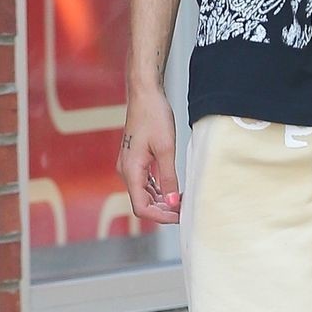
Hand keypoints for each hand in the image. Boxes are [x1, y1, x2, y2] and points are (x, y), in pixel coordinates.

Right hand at [118, 87, 181, 224]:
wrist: (145, 95)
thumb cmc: (154, 116)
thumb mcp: (166, 149)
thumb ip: (169, 178)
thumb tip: (173, 202)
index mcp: (131, 170)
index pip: (141, 207)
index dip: (161, 216)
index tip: (180, 215)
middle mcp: (126, 171)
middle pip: (142, 203)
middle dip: (163, 210)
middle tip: (185, 209)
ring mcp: (130, 165)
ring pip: (144, 193)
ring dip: (162, 201)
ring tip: (182, 201)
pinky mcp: (135, 159)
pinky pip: (145, 182)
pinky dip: (159, 189)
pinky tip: (173, 189)